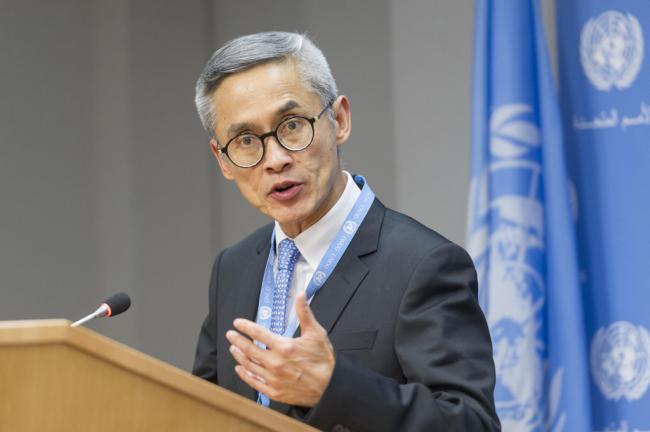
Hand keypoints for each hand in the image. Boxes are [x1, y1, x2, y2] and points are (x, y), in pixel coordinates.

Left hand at [226, 292, 334, 406]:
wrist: (331, 386)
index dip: (245, 326)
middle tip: (230, 335)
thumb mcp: (316, 333)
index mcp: (284, 347)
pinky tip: (240, 369)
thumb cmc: (324, 360)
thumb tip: (301, 295)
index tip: (238, 323)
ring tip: (234, 349)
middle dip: (237, 340)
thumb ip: (304, 313)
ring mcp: (274, 379)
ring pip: (249, 365)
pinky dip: (245, 374)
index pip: (258, 333)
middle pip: (249, 349)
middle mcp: (276, 363)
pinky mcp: (274, 392)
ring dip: (239, 356)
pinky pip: (254, 383)